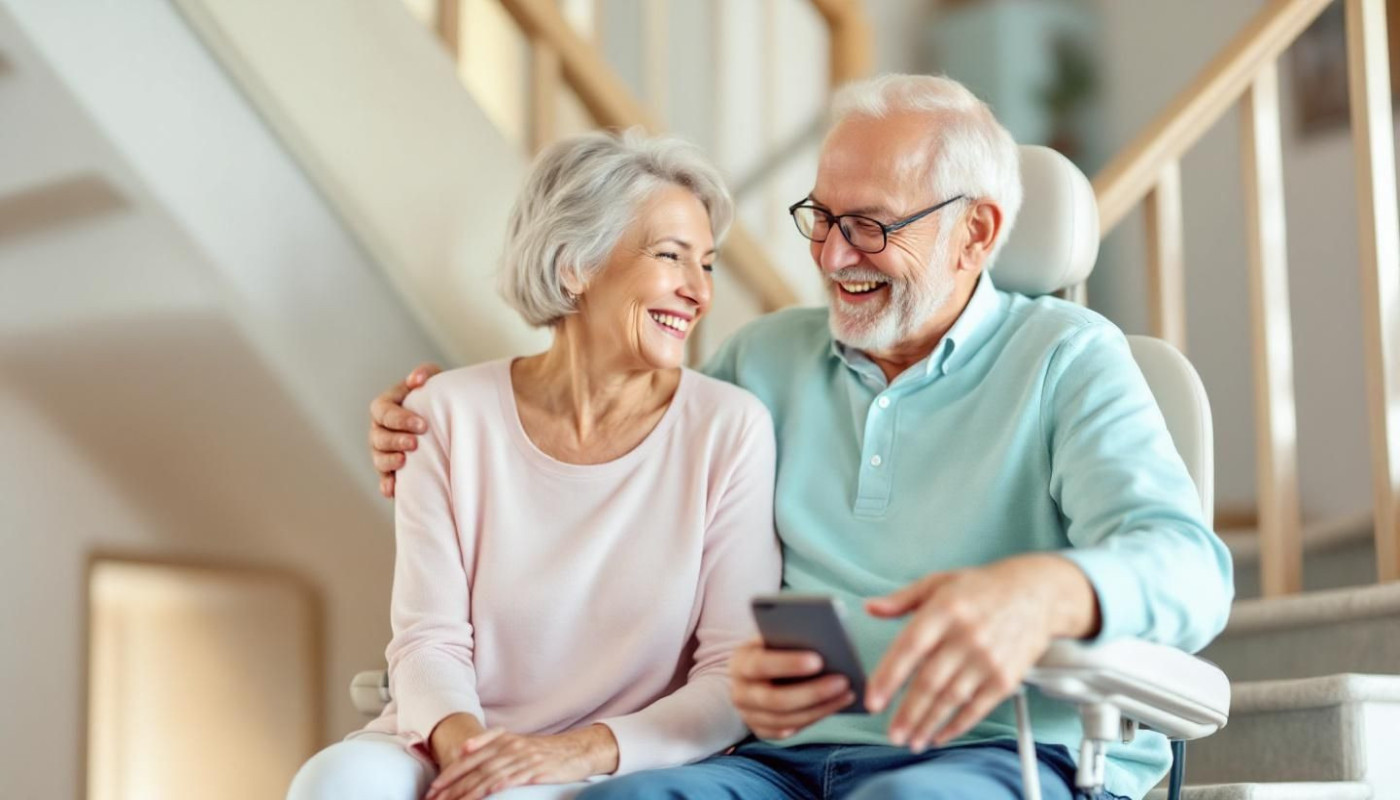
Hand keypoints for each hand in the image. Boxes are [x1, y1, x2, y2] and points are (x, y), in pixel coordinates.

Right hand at [369, 363, 440, 496]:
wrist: (444, 420)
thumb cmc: (436, 397)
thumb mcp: (434, 380)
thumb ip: (425, 373)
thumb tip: (417, 380)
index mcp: (385, 407)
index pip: (384, 412)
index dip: (400, 419)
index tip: (423, 425)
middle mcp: (379, 429)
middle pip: (378, 437)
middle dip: (395, 440)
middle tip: (415, 444)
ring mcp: (382, 451)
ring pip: (378, 458)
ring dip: (389, 461)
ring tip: (404, 462)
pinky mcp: (390, 470)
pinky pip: (384, 479)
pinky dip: (386, 485)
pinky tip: (392, 491)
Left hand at [425, 726, 617, 799]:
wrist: (579, 750)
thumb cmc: (546, 751)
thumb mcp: (517, 743)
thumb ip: (492, 744)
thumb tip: (464, 750)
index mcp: (504, 740)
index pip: (470, 757)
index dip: (450, 773)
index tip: (433, 788)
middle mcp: (511, 746)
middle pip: (476, 767)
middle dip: (453, 785)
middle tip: (435, 798)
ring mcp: (524, 758)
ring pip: (490, 775)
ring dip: (469, 790)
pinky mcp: (537, 770)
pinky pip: (514, 778)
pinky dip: (498, 785)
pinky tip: (486, 793)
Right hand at [729, 638, 856, 738]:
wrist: (753, 673)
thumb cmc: (770, 648)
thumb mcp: (771, 638)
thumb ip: (788, 639)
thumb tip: (821, 642)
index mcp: (740, 662)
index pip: (761, 665)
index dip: (788, 664)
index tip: (819, 660)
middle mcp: (740, 693)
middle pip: (776, 700)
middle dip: (812, 692)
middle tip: (843, 681)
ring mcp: (749, 716)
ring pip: (787, 719)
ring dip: (821, 708)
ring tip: (848, 693)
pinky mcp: (762, 731)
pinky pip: (791, 730)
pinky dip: (815, 718)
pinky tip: (837, 705)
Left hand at [864, 554, 1098, 752]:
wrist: (1037, 593)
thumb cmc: (983, 588)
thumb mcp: (939, 582)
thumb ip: (901, 599)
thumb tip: (870, 608)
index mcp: (944, 610)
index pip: (909, 648)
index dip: (888, 677)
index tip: (872, 700)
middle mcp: (966, 636)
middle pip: (929, 681)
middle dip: (907, 713)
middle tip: (891, 734)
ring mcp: (988, 659)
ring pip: (951, 699)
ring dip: (928, 724)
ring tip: (911, 741)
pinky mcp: (1006, 677)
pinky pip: (977, 707)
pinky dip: (957, 725)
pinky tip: (941, 735)